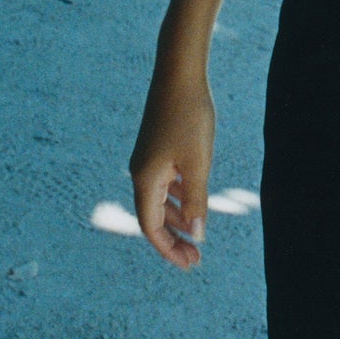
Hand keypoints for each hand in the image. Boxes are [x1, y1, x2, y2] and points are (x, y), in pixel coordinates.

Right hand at [130, 63, 215, 271]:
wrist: (179, 74)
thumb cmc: (189, 117)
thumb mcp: (198, 162)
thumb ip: (197, 200)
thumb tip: (197, 234)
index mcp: (146, 179)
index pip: (151, 227)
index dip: (168, 249)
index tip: (189, 264)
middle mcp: (141, 172)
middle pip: (154, 217)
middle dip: (174, 239)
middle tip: (196, 258)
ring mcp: (148, 160)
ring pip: (160, 200)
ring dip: (178, 219)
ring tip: (198, 235)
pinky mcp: (157, 148)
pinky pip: (164, 184)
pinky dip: (178, 198)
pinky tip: (194, 202)